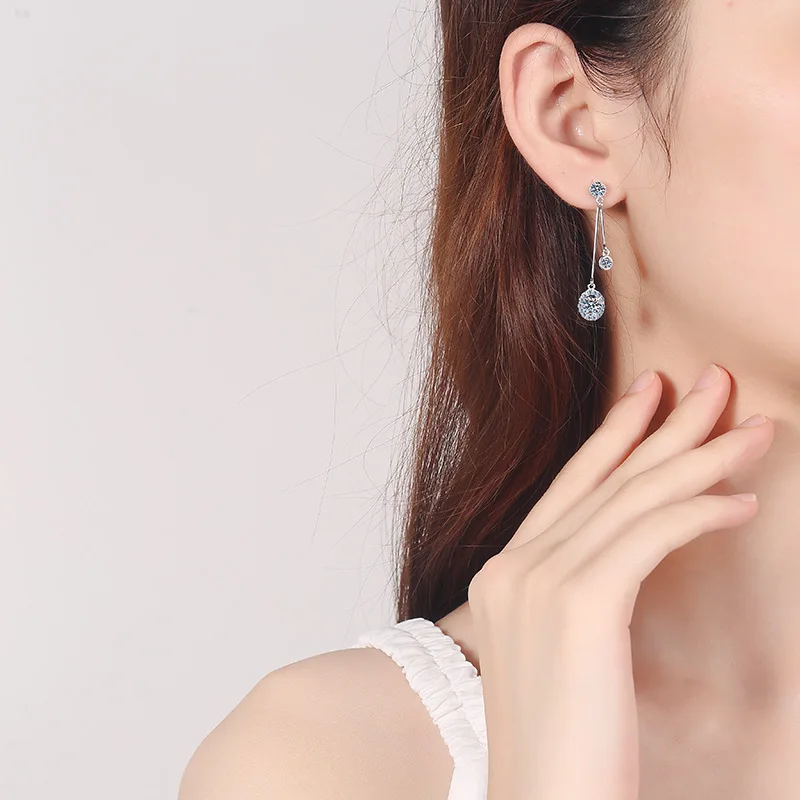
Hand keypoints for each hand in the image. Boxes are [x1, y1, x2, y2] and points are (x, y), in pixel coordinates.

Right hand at [467, 364, 773, 799]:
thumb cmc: (563, 740)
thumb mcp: (561, 651)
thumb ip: (577, 590)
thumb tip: (625, 548)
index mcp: (505, 572)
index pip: (570, 487)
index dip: (614, 435)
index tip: (649, 394)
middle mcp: (514, 564)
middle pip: (605, 479)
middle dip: (665, 425)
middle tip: (715, 384)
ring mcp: (539, 580)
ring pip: (633, 499)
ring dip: (701, 459)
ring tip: (754, 432)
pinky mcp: (581, 603)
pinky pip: (652, 535)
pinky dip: (702, 511)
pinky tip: (743, 502)